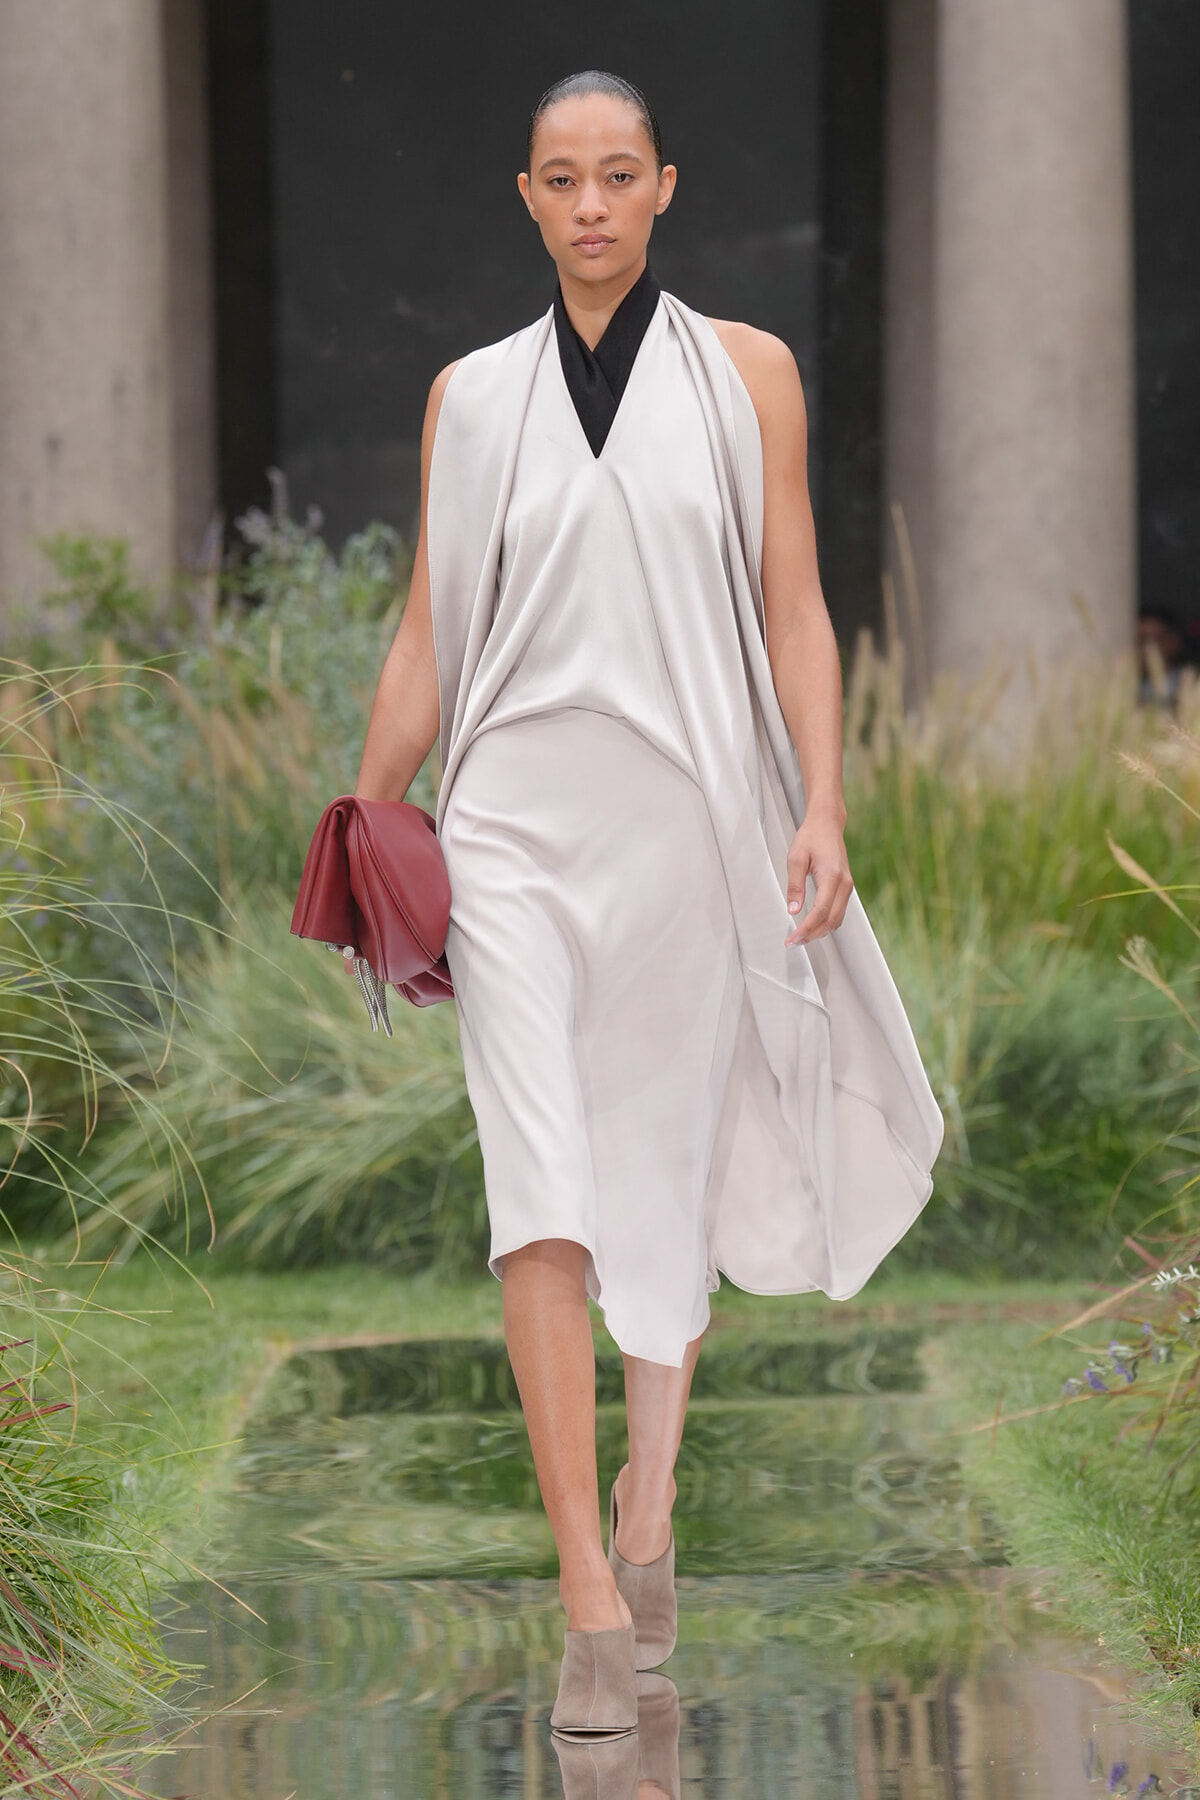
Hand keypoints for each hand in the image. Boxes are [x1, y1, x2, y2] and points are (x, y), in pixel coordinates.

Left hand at [784, 813, 853, 945]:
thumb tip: (792, 910)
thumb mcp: (796, 859)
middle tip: (793, 943)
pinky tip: (811, 927)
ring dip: (819, 932)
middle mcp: (844, 884)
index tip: (793, 938)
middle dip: (812, 935)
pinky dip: (825, 923)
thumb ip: (795, 886)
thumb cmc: (811, 837)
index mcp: (832, 876)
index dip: (807, 928)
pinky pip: (838, 912)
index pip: (821, 911)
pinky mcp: (845, 888)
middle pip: (831, 920)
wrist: (827, 824)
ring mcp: (847, 887)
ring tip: (799, 938)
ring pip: (837, 919)